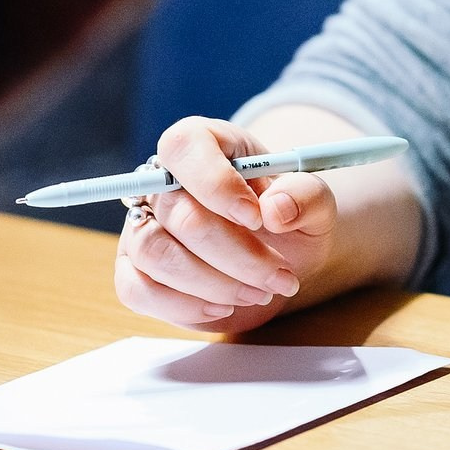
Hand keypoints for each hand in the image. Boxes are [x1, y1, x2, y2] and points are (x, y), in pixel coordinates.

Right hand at [113, 116, 334, 331]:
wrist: (280, 257)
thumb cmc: (289, 218)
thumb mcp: (314, 202)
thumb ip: (306, 196)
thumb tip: (276, 210)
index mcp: (204, 143)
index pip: (186, 147)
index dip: (217, 184)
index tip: (256, 218)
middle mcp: (164, 181)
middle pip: (182, 215)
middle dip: (237, 255)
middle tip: (279, 277)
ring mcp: (143, 225)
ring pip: (157, 254)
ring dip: (214, 284)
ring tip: (259, 292)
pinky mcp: (135, 270)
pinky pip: (137, 290)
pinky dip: (184, 305)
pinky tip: (223, 306)